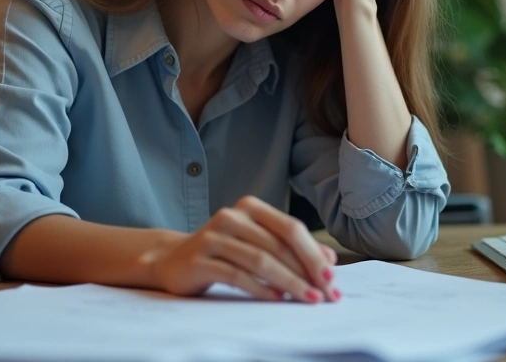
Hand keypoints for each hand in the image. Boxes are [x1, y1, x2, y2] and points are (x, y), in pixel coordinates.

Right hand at [140, 196, 339, 301]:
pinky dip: (261, 287)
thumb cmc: (225, 253)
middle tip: (326, 294)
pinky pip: (237, 274)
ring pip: (260, 260)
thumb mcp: (259, 245)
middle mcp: (232, 216)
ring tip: (307, 298)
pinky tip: (277, 298)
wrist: (173, 260)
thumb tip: (329, 260)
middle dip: (307, 271)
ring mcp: (213, 236)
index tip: (332, 279)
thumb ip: (291, 249)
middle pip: (279, 244)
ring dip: (289, 282)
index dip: (314, 253)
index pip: (291, 228)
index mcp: (250, 208)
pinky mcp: (199, 259)